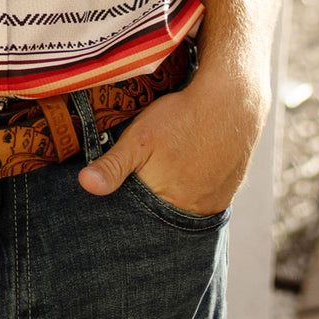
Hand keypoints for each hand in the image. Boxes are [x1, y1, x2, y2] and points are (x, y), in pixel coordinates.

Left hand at [78, 76, 268, 215]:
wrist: (233, 101)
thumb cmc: (180, 118)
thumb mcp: (138, 139)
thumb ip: (112, 166)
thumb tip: (85, 184)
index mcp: (168, 203)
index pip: (137, 218)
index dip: (126, 207)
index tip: (118, 197)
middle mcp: (194, 210)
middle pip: (160, 216)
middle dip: (146, 205)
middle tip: (144, 178)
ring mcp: (214, 203)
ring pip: (182, 209)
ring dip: (169, 198)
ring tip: (164, 176)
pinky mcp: (228, 193)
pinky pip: (202, 200)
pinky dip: (190, 191)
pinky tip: (184, 173)